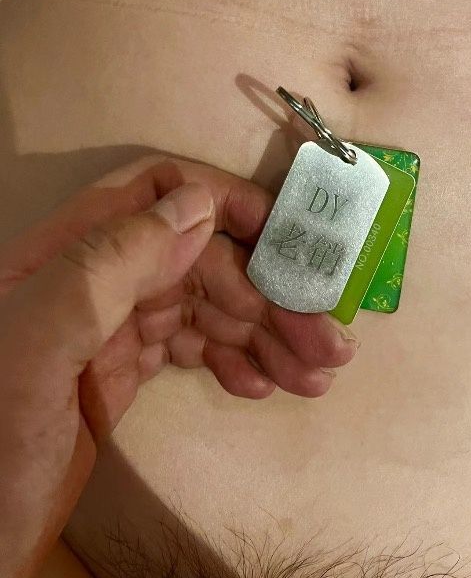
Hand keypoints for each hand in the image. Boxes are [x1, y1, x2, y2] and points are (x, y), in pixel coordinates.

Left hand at [0, 154, 357, 577]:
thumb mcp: (35, 344)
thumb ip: (107, 265)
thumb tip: (200, 203)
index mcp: (64, 253)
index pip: (155, 192)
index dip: (225, 203)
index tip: (289, 239)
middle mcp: (92, 280)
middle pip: (197, 259)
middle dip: (267, 293)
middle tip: (328, 340)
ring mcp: (108, 328)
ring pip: (203, 307)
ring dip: (265, 333)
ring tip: (317, 373)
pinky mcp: (119, 373)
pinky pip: (191, 347)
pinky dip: (233, 360)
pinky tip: (263, 384)